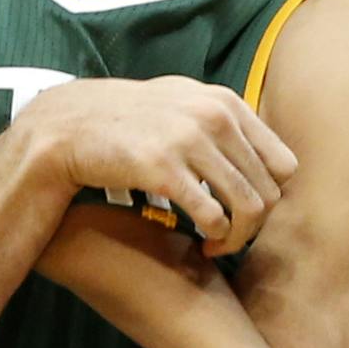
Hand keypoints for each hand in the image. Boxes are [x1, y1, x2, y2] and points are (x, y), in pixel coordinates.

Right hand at [21, 77, 297, 257]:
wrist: (66, 126)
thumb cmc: (122, 122)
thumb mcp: (177, 102)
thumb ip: (217, 118)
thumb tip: (255, 146)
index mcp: (224, 103)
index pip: (283, 164)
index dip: (270, 196)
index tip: (243, 212)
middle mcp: (214, 117)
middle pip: (270, 190)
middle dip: (255, 225)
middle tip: (230, 239)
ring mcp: (189, 141)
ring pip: (250, 206)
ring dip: (238, 238)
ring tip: (216, 245)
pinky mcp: (163, 169)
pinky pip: (214, 215)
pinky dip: (215, 236)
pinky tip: (199, 242)